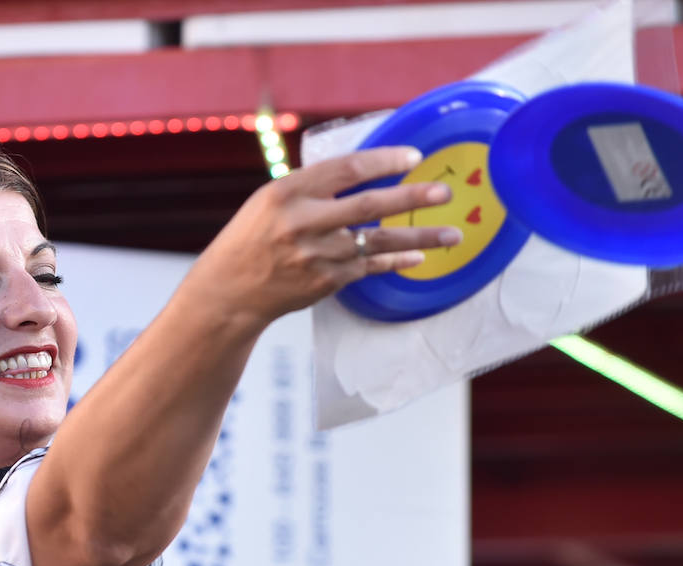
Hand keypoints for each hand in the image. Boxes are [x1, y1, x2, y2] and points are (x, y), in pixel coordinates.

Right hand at [179, 147, 461, 329]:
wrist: (229, 291)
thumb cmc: (253, 237)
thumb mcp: (271, 200)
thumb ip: (313, 187)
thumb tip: (366, 170)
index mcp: (287, 192)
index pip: (345, 170)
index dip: (383, 161)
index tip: (413, 156)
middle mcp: (302, 223)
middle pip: (369, 205)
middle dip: (412, 197)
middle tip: (445, 192)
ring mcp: (315, 256)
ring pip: (377, 242)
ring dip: (419, 238)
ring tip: (452, 234)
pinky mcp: (324, 283)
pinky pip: (369, 269)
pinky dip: (395, 260)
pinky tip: (418, 257)